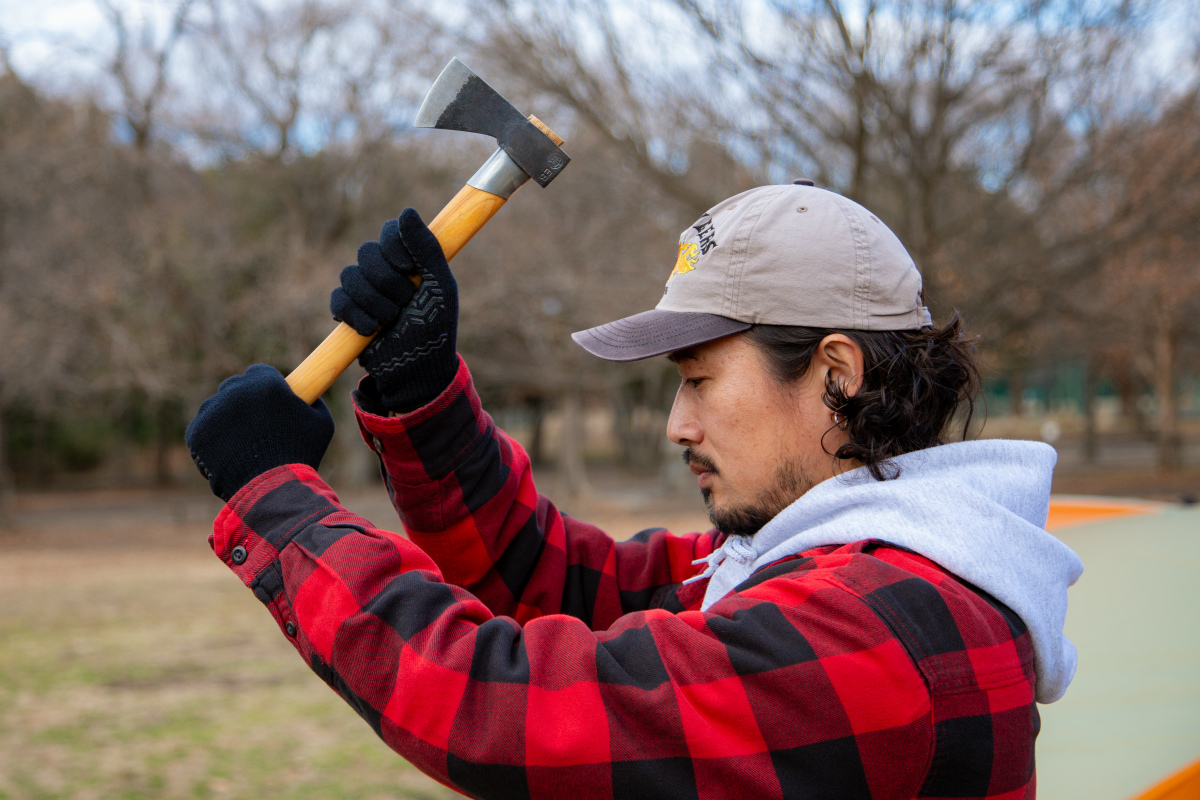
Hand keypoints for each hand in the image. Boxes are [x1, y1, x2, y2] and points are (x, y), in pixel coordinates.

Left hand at [185, 365, 334, 501]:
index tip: (271, 402)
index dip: (266, 386)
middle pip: (235, 386)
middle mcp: (235, 392)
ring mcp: (212, 412)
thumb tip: (307, 395)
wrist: (272, 490)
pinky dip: (213, 438)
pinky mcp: (196, 433)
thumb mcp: (321, 423)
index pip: (259, 372)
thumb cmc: (301, 456)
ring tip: (243, 444)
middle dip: (244, 400)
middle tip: (256, 425)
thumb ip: (312, 401)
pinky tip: (229, 452)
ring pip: (217, 407)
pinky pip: (204, 428)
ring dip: (227, 419)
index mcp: (266, 384)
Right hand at [330, 208, 457, 412]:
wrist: (416, 370)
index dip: (394, 247)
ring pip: (349, 276)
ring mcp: (365, 290)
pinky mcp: (349, 312)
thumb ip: (427, 248)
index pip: (390, 231)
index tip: (408, 268)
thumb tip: (407, 210)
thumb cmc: (434, 329)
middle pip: (366, 252)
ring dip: (374, 303)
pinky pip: (338, 299)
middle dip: (387, 283)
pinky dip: (355, 316)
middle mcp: (386, 270)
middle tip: (405, 305)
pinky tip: (371, 331)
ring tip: (391, 322)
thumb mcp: (439, 286)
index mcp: (410, 260)